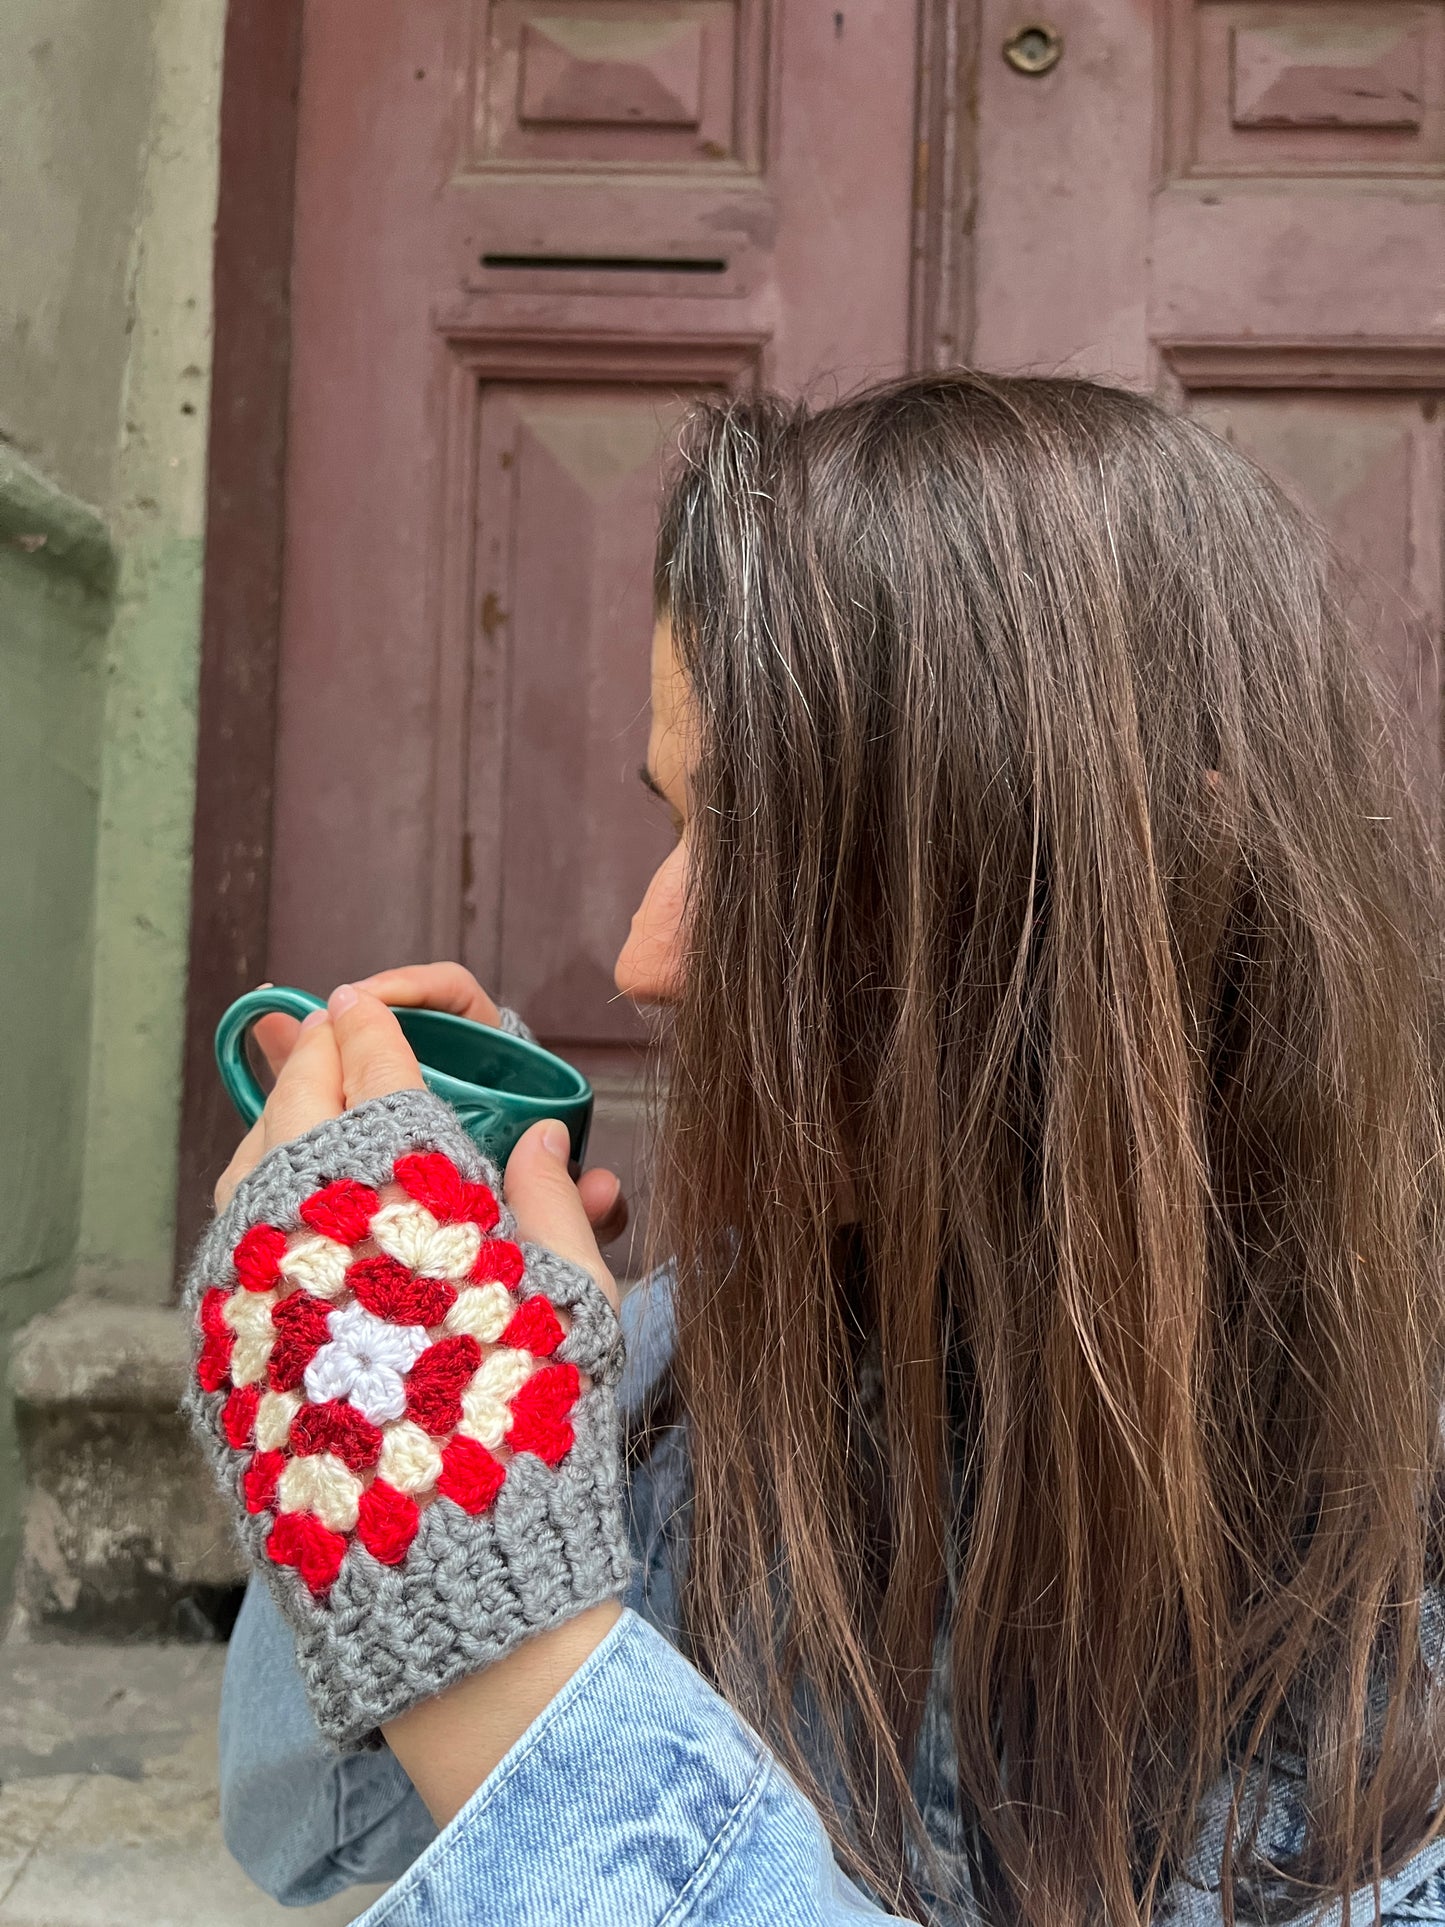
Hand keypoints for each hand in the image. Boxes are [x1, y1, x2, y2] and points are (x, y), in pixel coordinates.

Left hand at [213, 983, 622, 1819]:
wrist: (447, 1567)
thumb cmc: (533, 1420)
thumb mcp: (572, 1295)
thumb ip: (550, 1199)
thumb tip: (544, 1140)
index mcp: (399, 1177)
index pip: (374, 1055)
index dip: (382, 1018)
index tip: (376, 1003)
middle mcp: (308, 1210)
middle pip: (300, 1091)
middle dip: (327, 1052)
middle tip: (346, 1037)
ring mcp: (249, 1276)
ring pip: (253, 1161)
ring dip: (289, 1125)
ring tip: (328, 1124)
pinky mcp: (219, 1344)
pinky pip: (231, 1240)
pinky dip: (263, 1206)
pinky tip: (302, 1223)